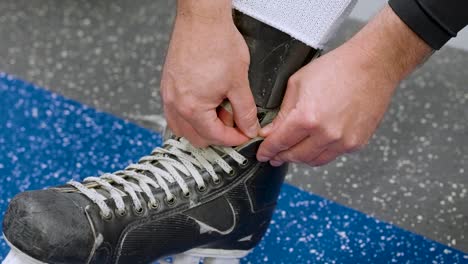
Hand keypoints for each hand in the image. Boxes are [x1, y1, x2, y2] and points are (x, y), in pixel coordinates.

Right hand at [161, 1, 259, 146]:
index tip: (245, 135)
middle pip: (197, 137)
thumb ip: (246, 111)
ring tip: (221, 111)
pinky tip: (207, 103)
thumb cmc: (217, 42)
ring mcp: (168, 95)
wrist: (202, 18)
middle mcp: (175, 104)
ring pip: (184, 127)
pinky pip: (176, 112)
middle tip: (236, 123)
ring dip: (203, 127)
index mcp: (192, 107)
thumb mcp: (239, 82)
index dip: (235, 139)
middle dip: (219, 135)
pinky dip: (192, 115)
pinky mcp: (168, 85)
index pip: (215, 137)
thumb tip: (249, 127)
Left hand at [256, 5, 431, 166]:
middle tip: (274, 155)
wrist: (372, 65)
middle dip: (281, 156)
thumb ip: (282, 113)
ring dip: (300, 158)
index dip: (267, 150)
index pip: (279, 143)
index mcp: (307, 117)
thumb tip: (269, 132)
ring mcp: (343, 141)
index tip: (262, 154)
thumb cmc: (337, 68)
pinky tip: (315, 144)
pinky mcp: (357, 143)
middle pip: (296, 156)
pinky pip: (332, 155)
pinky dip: (321, 152)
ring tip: (293, 151)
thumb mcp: (298, 84)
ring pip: (314, 161)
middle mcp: (326, 134)